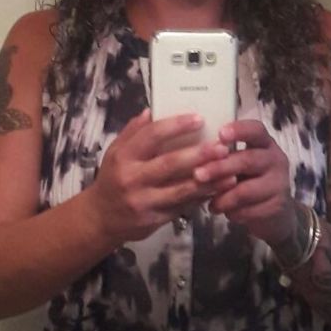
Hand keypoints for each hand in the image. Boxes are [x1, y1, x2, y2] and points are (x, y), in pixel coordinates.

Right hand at [87, 109, 236, 242]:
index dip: (176, 126)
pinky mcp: (154, 220)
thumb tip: (152, 110)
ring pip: (180, 190)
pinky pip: (182, 207)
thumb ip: (133, 132)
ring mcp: (143, 201)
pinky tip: (218, 189)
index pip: (151, 136)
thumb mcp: (115, 152)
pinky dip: (201, 198)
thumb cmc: (112, 179)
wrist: (100, 218)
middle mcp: (132, 178)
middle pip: (170, 163)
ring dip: (208, 180)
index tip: (199, 118)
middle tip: (222, 146)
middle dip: (198, 154)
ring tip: (230, 171)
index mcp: (123, 156)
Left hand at [193, 119, 299, 247]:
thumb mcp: (239, 162)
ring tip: (211, 204)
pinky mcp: (278, 205)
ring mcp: (279, 183)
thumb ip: (223, 156)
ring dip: (223, 198)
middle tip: (198, 174)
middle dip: (220, 167)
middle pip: (247, 160)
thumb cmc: (249, 179)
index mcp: (264, 143)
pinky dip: (233, 213)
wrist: (274, 210)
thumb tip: (194, 155)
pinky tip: (225, 213)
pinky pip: (250, 210)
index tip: (220, 134)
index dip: (239, 130)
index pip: (256, 130)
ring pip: (246, 190)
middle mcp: (275, 159)